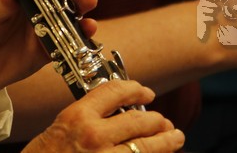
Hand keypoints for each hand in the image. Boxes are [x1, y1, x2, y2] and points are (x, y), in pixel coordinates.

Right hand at [21, 82, 183, 152]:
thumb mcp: (62, 127)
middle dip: (158, 121)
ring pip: (147, 147)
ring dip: (166, 142)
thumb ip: (89, 118)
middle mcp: (95, 136)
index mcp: (79, 116)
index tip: (145, 92)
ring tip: (175, 138)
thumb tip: (120, 115)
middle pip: (139, 121)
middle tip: (165, 122)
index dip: (135, 89)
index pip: (114, 92)